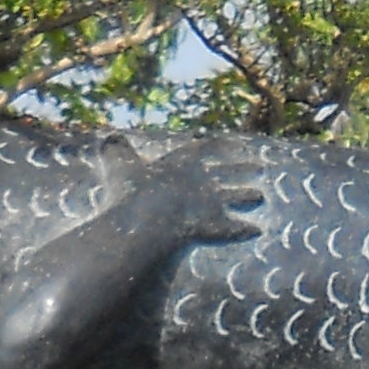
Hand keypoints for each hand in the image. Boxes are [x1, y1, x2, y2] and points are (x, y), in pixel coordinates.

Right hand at [103, 135, 265, 244]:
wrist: (146, 220)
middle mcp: (203, 179)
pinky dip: (245, 230)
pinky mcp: (216, 228)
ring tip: (260, 196)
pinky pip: (235, 229)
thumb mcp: (119, 165)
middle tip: (259, 166)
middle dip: (243, 168)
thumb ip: (116, 151)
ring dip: (248, 195)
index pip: (206, 148)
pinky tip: (257, 231)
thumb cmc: (131, 191)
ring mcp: (212, 204)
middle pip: (228, 171)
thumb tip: (108, 138)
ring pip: (237, 197)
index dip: (220, 146)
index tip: (236, 143)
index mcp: (184, 161)